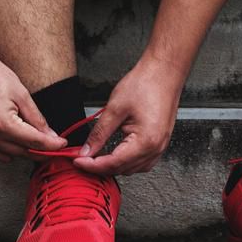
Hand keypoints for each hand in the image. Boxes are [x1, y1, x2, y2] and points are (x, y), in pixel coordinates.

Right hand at [0, 46, 66, 161]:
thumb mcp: (20, 93)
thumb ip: (36, 118)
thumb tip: (49, 134)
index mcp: (2, 125)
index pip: (35, 143)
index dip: (52, 145)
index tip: (61, 144)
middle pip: (21, 153)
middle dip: (37, 148)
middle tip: (46, 139)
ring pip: (4, 157)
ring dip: (17, 149)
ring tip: (22, 132)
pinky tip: (3, 135)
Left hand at [74, 56, 181, 175]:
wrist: (164, 72)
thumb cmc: (145, 84)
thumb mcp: (115, 109)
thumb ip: (99, 133)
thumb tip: (87, 150)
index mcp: (146, 142)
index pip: (113, 163)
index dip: (92, 165)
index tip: (77, 161)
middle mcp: (156, 148)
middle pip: (123, 169)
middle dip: (101, 167)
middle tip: (82, 158)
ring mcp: (160, 146)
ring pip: (133, 168)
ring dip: (114, 166)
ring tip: (95, 157)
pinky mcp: (160, 141)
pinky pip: (142, 161)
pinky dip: (127, 161)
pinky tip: (115, 154)